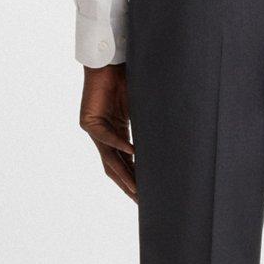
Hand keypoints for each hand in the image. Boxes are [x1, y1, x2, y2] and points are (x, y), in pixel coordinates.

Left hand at [79, 63, 136, 200]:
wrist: (108, 62)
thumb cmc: (125, 80)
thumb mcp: (140, 109)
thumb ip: (148, 126)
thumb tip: (174, 138)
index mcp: (116, 134)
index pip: (125, 163)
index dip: (135, 179)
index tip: (146, 195)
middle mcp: (104, 136)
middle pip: (115, 167)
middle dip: (128, 185)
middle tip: (141, 202)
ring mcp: (94, 130)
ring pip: (109, 159)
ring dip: (123, 174)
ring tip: (137, 189)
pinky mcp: (88, 122)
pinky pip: (107, 138)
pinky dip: (120, 146)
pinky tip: (133, 154)